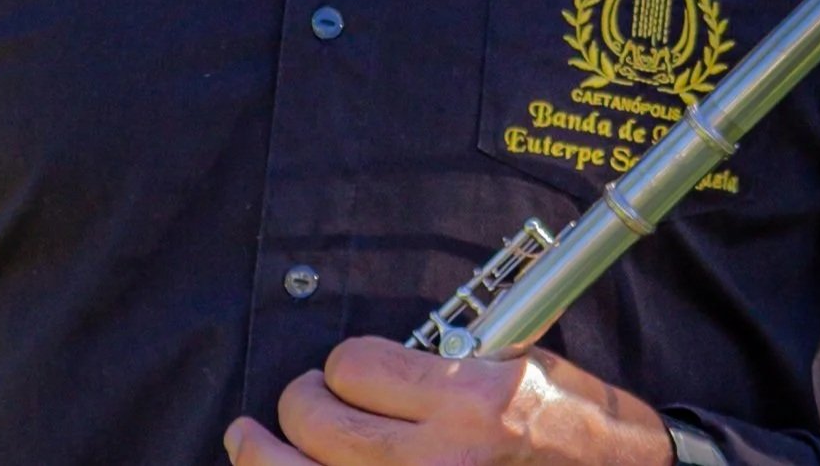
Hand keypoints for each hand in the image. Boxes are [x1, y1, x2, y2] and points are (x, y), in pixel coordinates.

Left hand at [223, 335, 676, 465]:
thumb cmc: (571, 422)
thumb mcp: (515, 368)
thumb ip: (438, 370)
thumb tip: (358, 372)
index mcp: (470, 401)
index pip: (355, 367)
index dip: (346, 363)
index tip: (355, 371)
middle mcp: (442, 459)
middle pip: (317, 423)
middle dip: (298, 404)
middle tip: (305, 399)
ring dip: (264, 454)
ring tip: (247, 438)